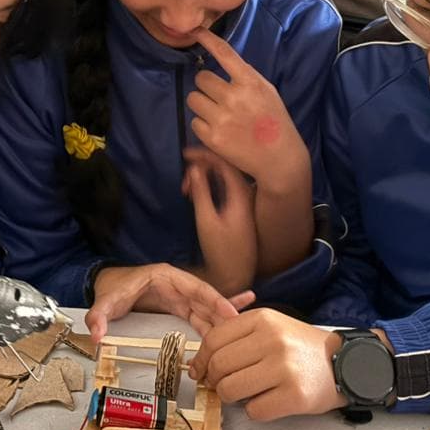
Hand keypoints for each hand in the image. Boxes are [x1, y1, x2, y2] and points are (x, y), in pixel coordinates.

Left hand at [86, 263, 255, 341]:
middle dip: (225, 313)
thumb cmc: (111, 289)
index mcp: (166, 277)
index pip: (196, 287)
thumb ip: (99, 317)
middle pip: (207, 299)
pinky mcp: (181, 308)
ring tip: (244, 332)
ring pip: (208, 309)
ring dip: (223, 321)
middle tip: (244, 328)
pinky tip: (235, 324)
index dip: (214, 300)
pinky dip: (217, 321)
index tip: (229, 313)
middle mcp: (178, 285)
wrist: (109, 287)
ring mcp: (181, 297)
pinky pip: (202, 315)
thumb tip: (98, 336)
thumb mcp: (105, 302)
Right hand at [183, 147, 256, 294]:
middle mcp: (247, 192)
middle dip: (201, 167)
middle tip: (183, 181)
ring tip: (186, 189)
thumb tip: (194, 167)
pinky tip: (196, 194)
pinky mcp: (240, 207)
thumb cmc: (221, 250)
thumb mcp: (206, 220)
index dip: (204, 154)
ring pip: (223, 176)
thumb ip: (201, 191)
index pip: (225, 161)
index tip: (183, 154)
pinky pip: (224, 186)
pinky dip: (209, 185)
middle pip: (224, 166)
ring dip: (204, 177)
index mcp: (241, 193)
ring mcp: (244, 199)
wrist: (236, 274)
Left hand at [187, 28, 309, 189]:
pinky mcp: (212, 137)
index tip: (196, 31)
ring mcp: (221, 118)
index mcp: (250, 82)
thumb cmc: (273, 120)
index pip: (224, 53)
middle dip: (207, 86)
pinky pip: (194, 121)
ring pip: (193, 98)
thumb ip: (244, 77)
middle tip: (219, 97)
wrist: (279, 157)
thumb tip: (219, 60)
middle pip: (201, 78)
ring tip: (218, 114)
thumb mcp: (266, 90)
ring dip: (202, 104)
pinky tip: (219, 130)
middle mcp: (234, 97)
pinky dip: (203, 125)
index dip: (208, 39)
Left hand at [187, 309, 344, 420]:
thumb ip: (238, 337)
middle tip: (222, 386)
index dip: (201, 360)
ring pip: (231, 390)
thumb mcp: (271, 327)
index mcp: (263, 319)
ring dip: (231, 398)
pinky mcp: (294, 395)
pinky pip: (254, 411)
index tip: (200, 371)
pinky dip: (255, 410)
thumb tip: (201, 362)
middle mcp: (272, 340)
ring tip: (246, 393)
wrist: (344, 363)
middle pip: (219, 366)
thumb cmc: (301, 348)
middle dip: (215, 381)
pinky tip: (268, 401)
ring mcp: (284, 368)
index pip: (214, 340)